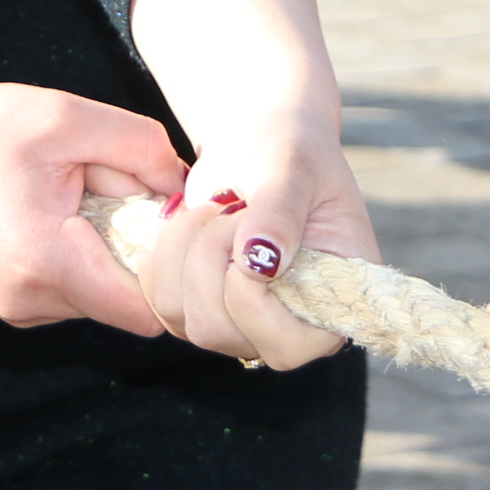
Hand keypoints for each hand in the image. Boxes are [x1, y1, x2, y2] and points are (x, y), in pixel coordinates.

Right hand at [0, 66, 182, 333]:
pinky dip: (72, 253)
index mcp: (48, 262)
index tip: (172, 222)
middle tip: (104, 185)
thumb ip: (138, 145)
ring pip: (98, 291)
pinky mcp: (4, 303)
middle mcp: (33, 303)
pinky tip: (39, 210)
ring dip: (101, 247)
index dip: (176, 270)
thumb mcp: (57, 115)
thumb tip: (184, 186)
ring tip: (61, 193)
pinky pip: (67, 288)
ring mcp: (15, 310)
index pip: (151, 309)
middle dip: (134, 244)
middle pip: (128, 294)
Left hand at [135, 125, 377, 368]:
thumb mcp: (295, 169)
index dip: (249, 293)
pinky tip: (185, 219)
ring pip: (179, 316)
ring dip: (181, 250)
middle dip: (208, 256)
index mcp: (332, 309)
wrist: (257, 144)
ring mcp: (237, 324)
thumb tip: (261, 263)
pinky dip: (159, 252)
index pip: (286, 346)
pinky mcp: (196, 306)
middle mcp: (286, 329)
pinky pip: (156, 299)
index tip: (247, 226)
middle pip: (217, 330)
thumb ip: (280, 212)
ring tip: (212, 210)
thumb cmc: (291, 153)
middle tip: (230, 206)